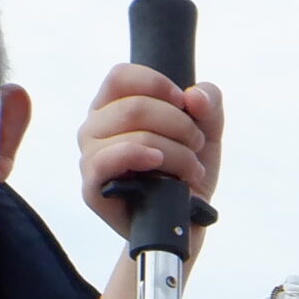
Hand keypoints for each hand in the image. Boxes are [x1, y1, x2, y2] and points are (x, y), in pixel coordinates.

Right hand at [77, 63, 223, 239]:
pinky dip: (138, 156)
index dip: (157, 84)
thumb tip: (194, 96)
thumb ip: (209, 101)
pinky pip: (107, 160)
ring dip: (175, 151)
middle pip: (135, 106)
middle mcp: (94, 128)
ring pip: (134, 134)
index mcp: (112, 107)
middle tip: (196, 146)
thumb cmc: (185, 171)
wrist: (184, 222)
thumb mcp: (207, 129)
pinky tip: (158, 163)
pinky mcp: (92, 187)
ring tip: (190, 169)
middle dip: (179, 125)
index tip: (184, 104)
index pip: (121, 76)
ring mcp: (89, 157)